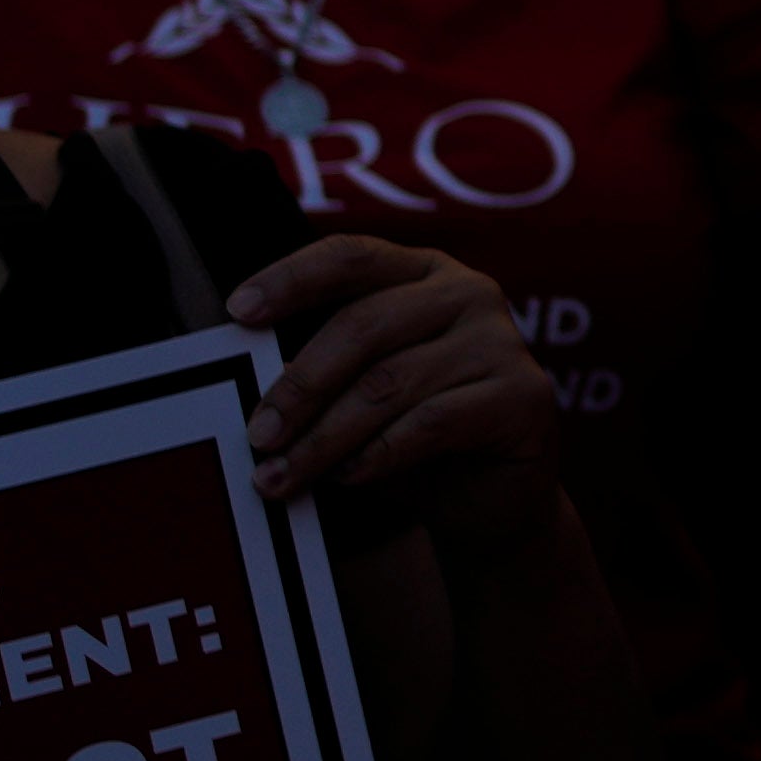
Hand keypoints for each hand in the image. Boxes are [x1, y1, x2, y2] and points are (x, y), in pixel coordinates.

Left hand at [228, 231, 559, 507]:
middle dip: (300, 385)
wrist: (493, 503)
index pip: (350, 257)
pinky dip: (379, 454)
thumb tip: (250, 392)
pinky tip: (348, 478)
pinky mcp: (524, 396)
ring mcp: (501, 341)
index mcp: (422, 273)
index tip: (237, 312)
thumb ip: (321, 379)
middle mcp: (468, 292)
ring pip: (390, 383)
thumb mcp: (359, 397)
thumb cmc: (414, 442)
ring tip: (284, 475)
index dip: (291, 278)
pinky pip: (433, 422)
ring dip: (326, 437)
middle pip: (363, 325)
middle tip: (257, 435)